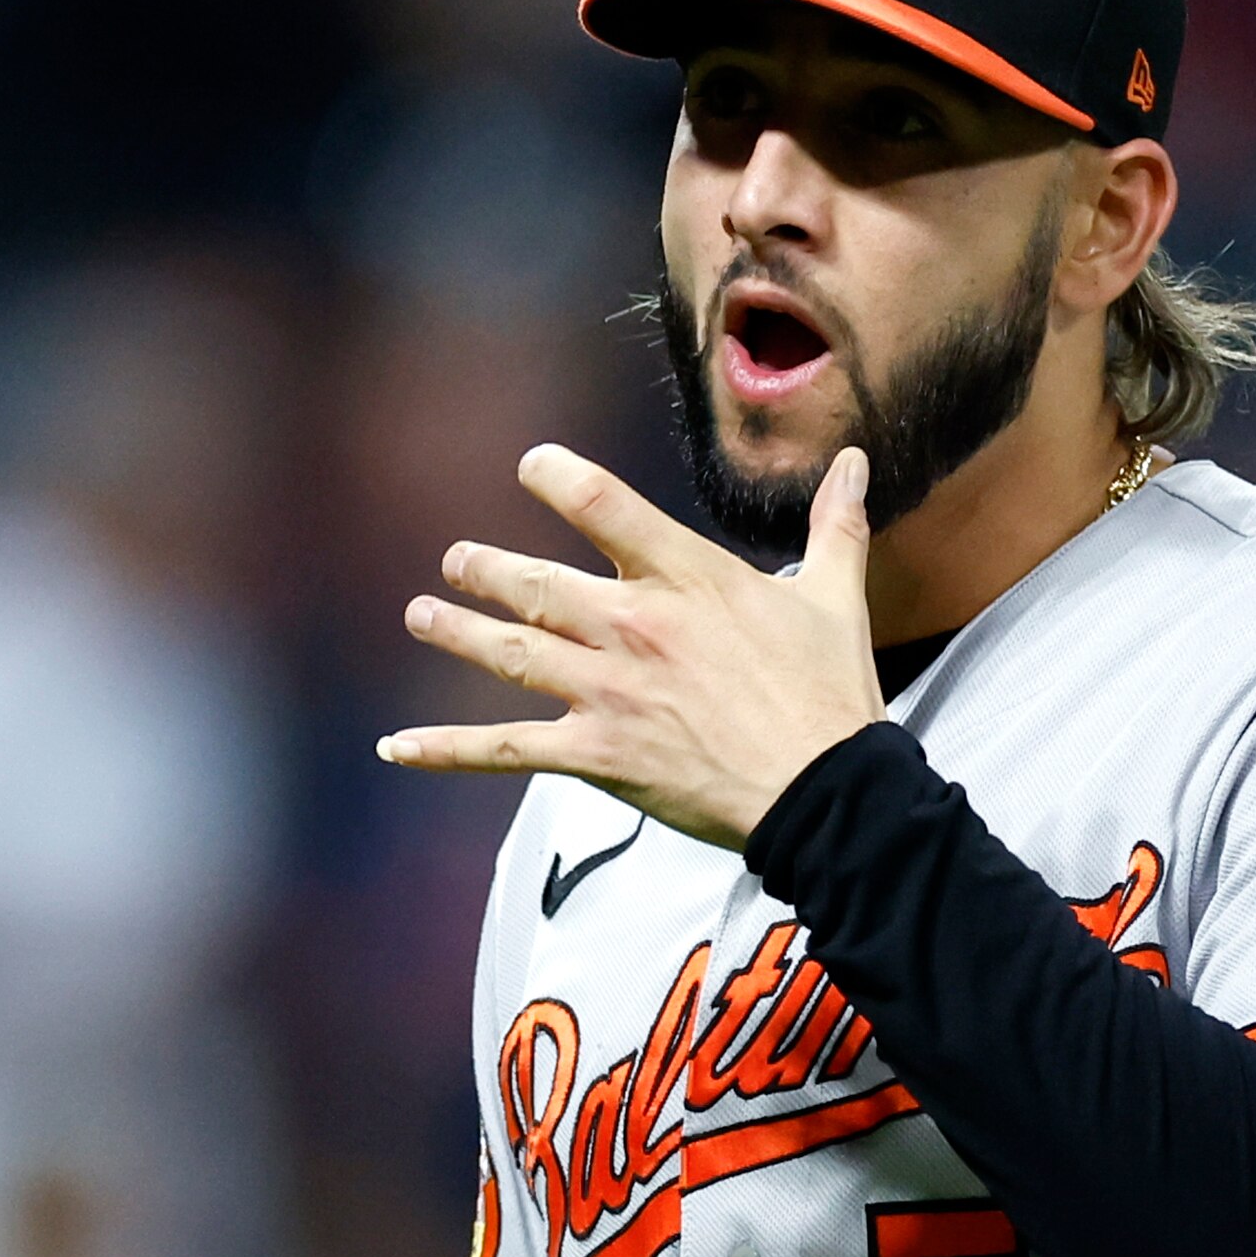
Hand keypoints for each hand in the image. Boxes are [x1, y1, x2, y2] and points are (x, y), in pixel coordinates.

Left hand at [376, 443, 886, 849]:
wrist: (826, 792)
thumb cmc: (830, 696)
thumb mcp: (835, 599)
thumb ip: (835, 526)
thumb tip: (859, 463)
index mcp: (687, 578)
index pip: (603, 504)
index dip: (556, 477)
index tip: (531, 467)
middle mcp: (634, 625)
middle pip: (535, 583)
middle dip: (486, 569)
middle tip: (458, 561)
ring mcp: (608, 690)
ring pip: (510, 652)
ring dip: (457, 632)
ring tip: (421, 615)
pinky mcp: (597, 753)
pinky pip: (504, 749)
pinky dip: (444, 750)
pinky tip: (396, 747)